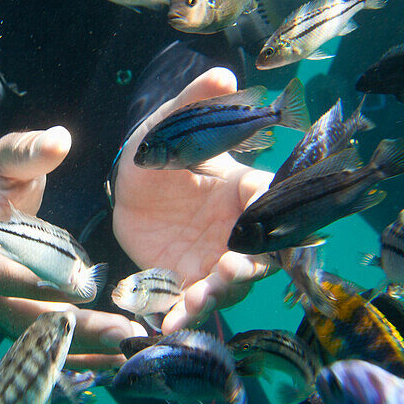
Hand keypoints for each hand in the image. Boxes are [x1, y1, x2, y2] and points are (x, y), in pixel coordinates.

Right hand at [0, 127, 145, 365]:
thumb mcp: (7, 156)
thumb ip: (30, 150)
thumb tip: (60, 139)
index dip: (33, 286)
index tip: (79, 291)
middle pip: (22, 318)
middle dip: (72, 330)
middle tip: (122, 334)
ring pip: (35, 338)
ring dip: (82, 348)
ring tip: (128, 349)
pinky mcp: (16, 317)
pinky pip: (44, 343)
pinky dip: (79, 352)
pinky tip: (116, 356)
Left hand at [112, 68, 277, 331]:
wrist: (126, 187)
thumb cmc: (158, 151)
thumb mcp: (168, 123)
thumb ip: (194, 101)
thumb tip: (223, 76)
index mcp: (243, 189)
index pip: (271, 201)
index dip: (276, 214)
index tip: (272, 225)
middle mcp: (237, 230)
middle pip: (259, 256)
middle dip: (249, 267)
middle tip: (230, 270)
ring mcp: (213, 260)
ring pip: (228, 286)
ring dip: (217, 296)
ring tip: (196, 303)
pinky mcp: (186, 281)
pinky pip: (190, 304)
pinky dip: (183, 317)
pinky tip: (166, 328)